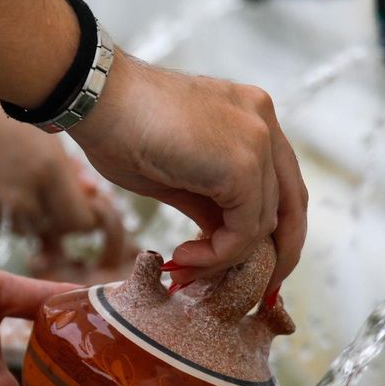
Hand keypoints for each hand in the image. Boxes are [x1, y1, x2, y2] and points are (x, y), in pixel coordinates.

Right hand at [0, 69, 127, 259]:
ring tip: (42, 189)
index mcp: (47, 169)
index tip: (88, 199)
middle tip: (69, 195)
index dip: (89, 214)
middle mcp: (24, 193)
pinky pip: (9, 223)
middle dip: (68, 217)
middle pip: (60, 230)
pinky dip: (19, 213)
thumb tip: (89, 189)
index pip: (82, 220)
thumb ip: (67, 165)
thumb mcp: (39, 126)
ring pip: (34, 230)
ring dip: (43, 218)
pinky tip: (16, 186)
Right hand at [68, 54, 307, 296]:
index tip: (246, 262)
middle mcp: (262, 121)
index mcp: (250, 115)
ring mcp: (257, 140)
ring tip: (185, 265)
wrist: (93, 98)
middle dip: (276, 253)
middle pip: (291, 203)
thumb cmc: (117, 128)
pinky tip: (184, 256)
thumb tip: (222, 237)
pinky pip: (244, 230)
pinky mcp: (241, 166)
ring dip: (227, 257)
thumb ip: (209, 200)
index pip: (281, 181)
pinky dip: (219, 255)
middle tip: (252, 287)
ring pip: (264, 223)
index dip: (274, 228)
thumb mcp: (175, 172)